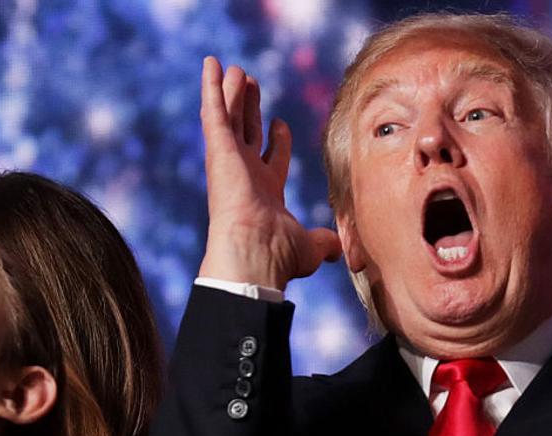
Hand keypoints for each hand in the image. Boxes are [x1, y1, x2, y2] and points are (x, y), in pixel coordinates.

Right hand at [197, 56, 340, 289]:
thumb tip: (340, 252)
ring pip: (229, 118)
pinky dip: (211, 87)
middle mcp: (244, 174)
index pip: (270, 157)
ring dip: (231, 93)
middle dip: (248, 108)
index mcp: (265, 193)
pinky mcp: (218, 150)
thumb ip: (325, 243)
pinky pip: (214, 112)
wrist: (253, 254)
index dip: (277, 139)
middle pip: (246, 132)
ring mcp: (229, 160)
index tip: (280, 122)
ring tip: (233, 68)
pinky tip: (211, 63)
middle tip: (249, 83)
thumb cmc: (279, 255)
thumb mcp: (311, 247)